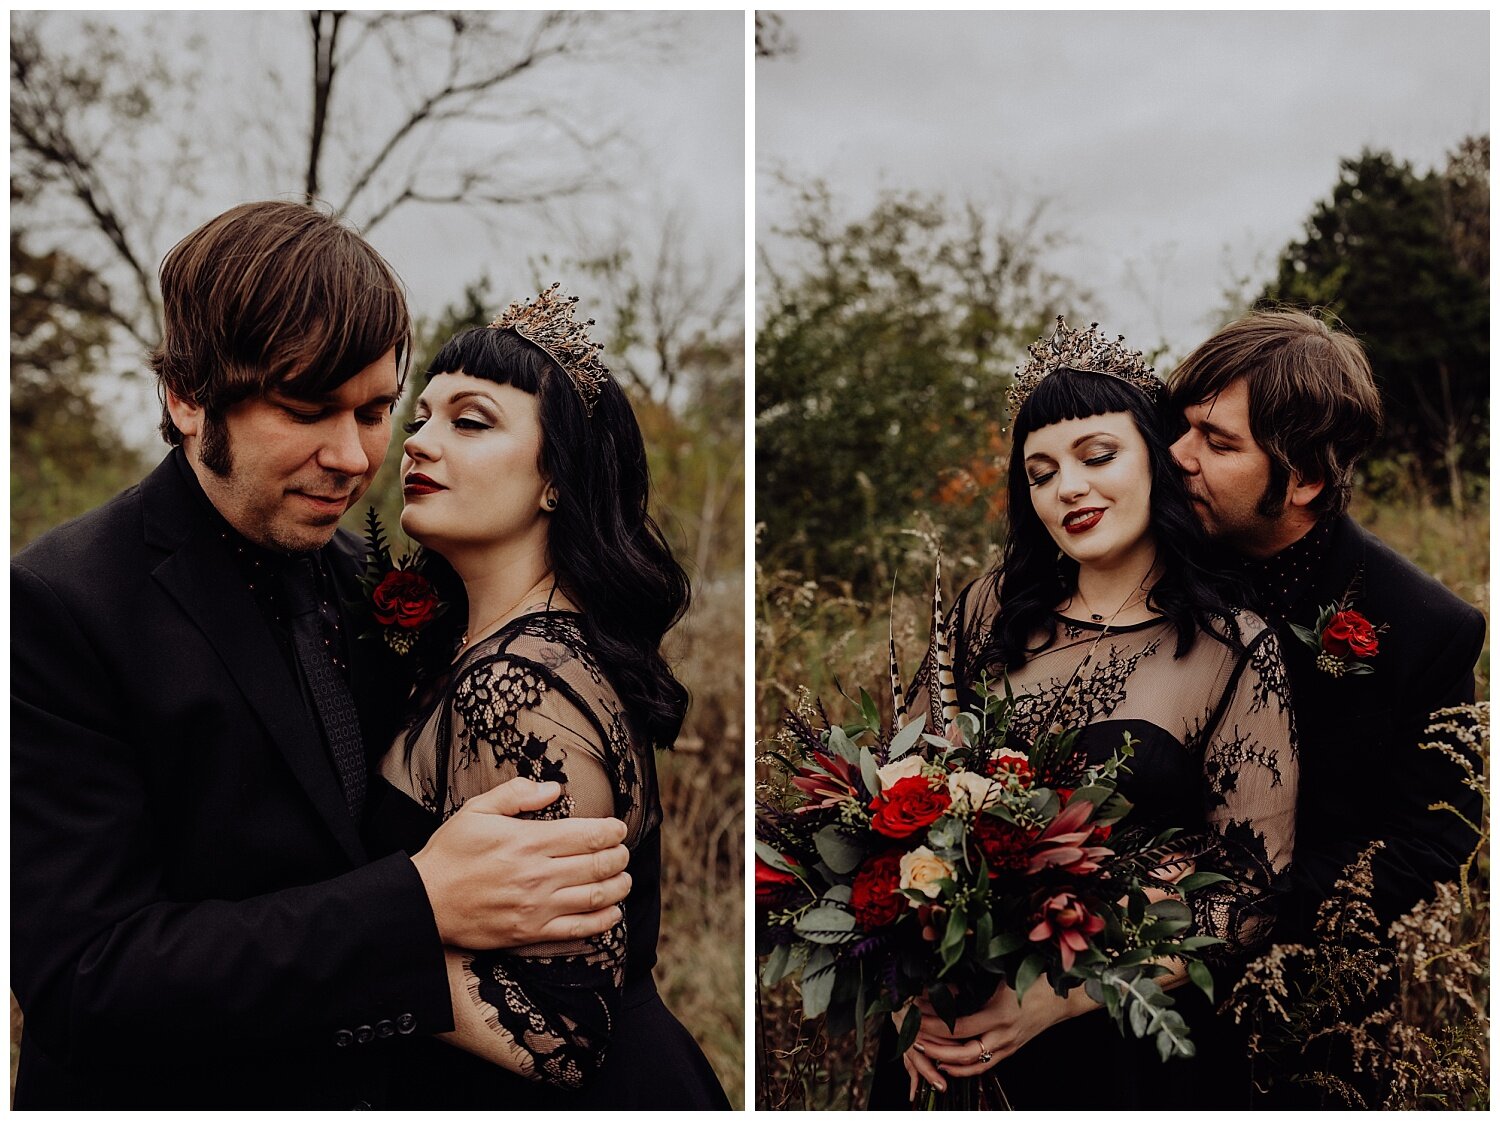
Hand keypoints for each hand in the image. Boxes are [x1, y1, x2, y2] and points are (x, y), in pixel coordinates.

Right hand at [412, 777, 630, 948]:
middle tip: (623, 852)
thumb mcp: (477, 810)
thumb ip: (516, 794)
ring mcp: (536, 906)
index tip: (618, 829)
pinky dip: (603, 921)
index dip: (612, 831)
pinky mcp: (530, 932)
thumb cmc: (451, 853)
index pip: (588, 835)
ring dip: (619, 886)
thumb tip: (553, 788)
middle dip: (620, 856)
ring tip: (623, 878)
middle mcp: (537, 874)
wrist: (425, 901)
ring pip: (595, 896)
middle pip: (598, 864)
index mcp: (528, 841)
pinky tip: (613, 912)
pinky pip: (578, 929)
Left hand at [901, 980, 1093, 1089]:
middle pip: (961, 1051)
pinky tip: (944, 1063)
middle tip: (912, 1036)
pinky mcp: (1010, 1051)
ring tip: (922, 1049)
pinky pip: (983, 1066)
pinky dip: (962, 1068)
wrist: (1064, 997)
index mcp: (1000, 1014)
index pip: (959, 1027)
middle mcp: (1003, 1035)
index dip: (934, 1023)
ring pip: (971, 1063)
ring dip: (944, 1059)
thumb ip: (974, 978)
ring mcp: (1008, 1046)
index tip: (915, 1013)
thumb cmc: (1036, 978)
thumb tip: (944, 980)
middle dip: (934, 1046)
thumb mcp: (1003, 973)